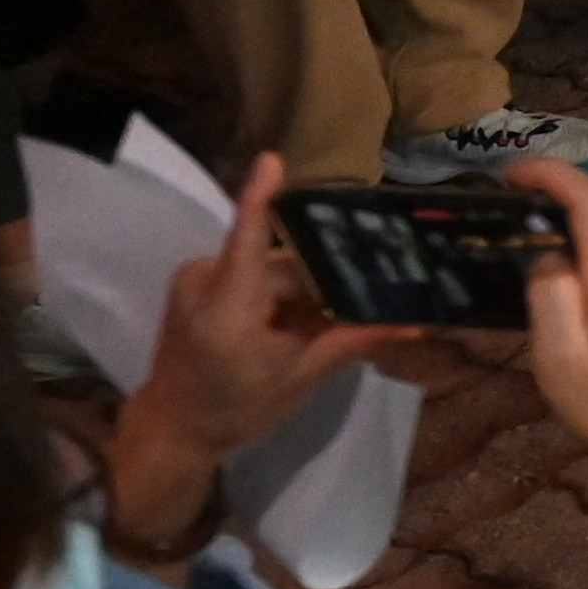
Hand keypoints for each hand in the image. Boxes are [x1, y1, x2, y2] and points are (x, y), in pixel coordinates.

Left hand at [113, 152, 415, 552]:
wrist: (174, 430)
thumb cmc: (235, 409)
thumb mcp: (298, 379)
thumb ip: (351, 342)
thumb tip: (413, 323)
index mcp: (227, 304)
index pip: (247, 237)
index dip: (261, 196)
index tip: (273, 158)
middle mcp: (203, 280)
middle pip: (276, 261)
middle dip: (317, 283)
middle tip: (356, 309)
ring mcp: (194, 280)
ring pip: (266, 270)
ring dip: (297, 293)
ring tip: (322, 327)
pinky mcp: (193, 286)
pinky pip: (247, 278)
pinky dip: (274, 297)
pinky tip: (291, 327)